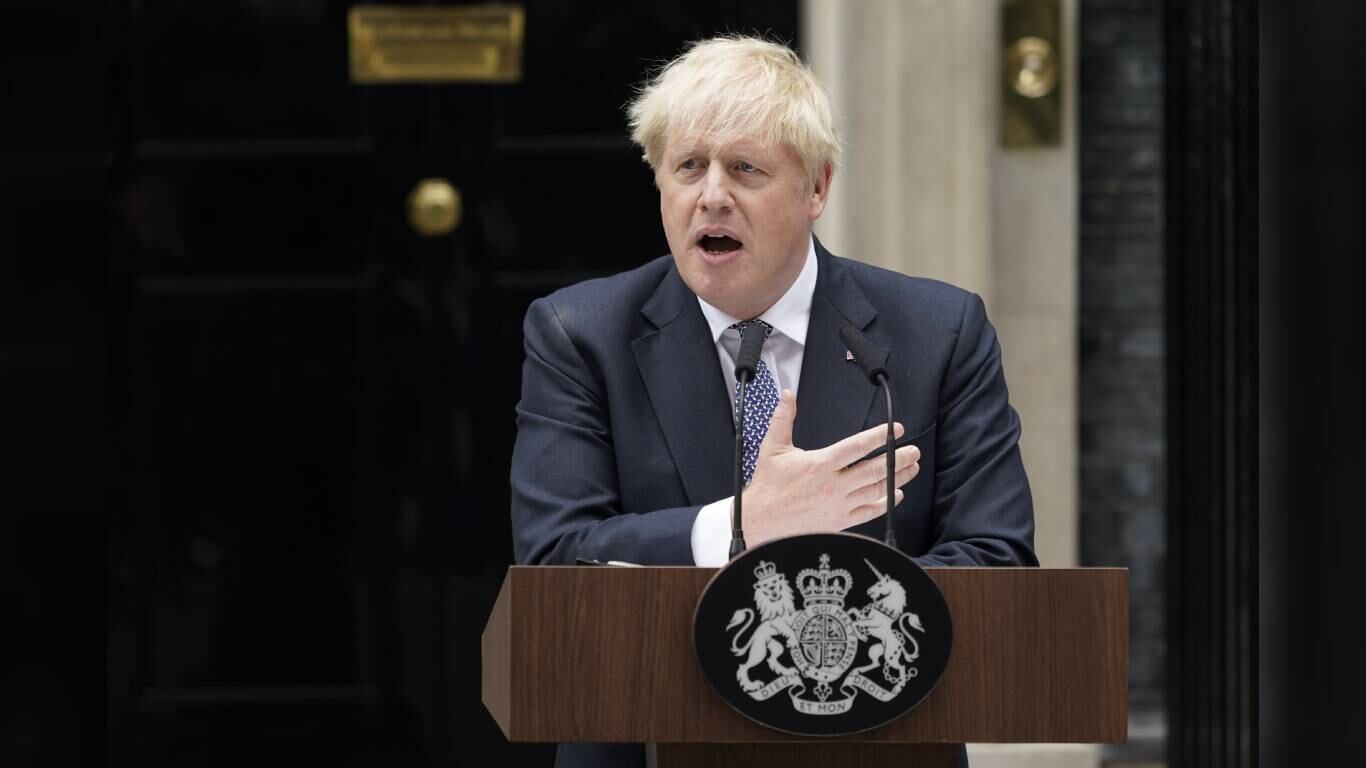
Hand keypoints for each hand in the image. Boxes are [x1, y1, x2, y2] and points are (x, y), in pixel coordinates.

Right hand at [741, 389, 920, 545]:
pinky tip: (895, 495)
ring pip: (876, 490)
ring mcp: (839, 505)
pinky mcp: (840, 521)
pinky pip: (869, 512)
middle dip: (898, 458)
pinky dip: (885, 503)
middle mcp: (833, 485)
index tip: (894, 429)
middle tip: (913, 451)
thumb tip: (787, 395)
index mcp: (820, 464)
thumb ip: (783, 419)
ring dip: (898, 478)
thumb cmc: (768, 486)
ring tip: (912, 468)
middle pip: (874, 469)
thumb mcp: (772, 448)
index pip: (857, 447)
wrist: (761, 522)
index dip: (879, 437)